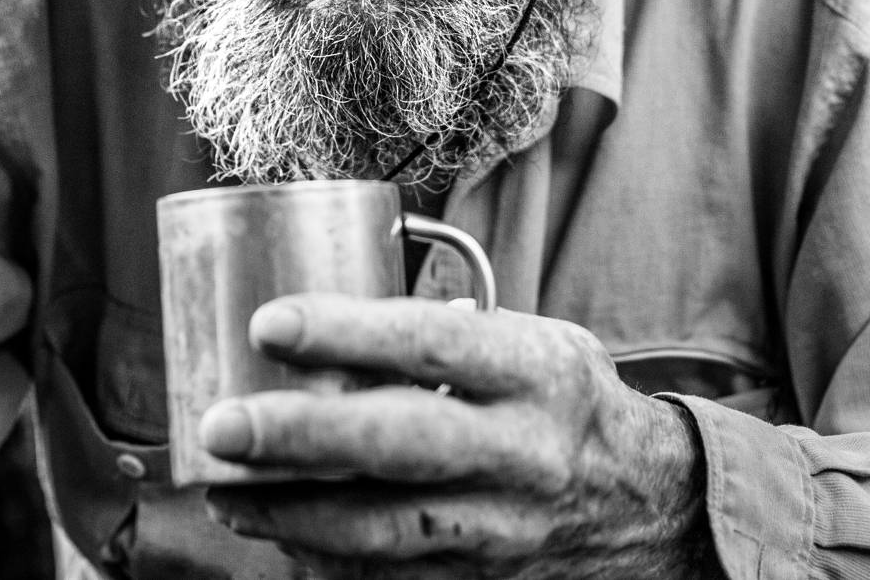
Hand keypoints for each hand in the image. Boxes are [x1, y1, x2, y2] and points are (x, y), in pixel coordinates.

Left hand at [199, 295, 721, 578]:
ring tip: (222, 489)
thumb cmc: (562, 397)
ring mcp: (503, 528)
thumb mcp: (529, 341)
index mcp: (533, 370)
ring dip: (291, 511)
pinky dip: (323, 557)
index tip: (268, 323)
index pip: (432, 344)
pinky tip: (273, 531)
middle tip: (219, 424)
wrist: (649, 504)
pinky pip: (389, 576)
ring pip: (384, 528)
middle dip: (298, 437)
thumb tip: (324, 315)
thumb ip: (444, 333)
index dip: (346, 332)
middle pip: (398, 444)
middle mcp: (521, 451)